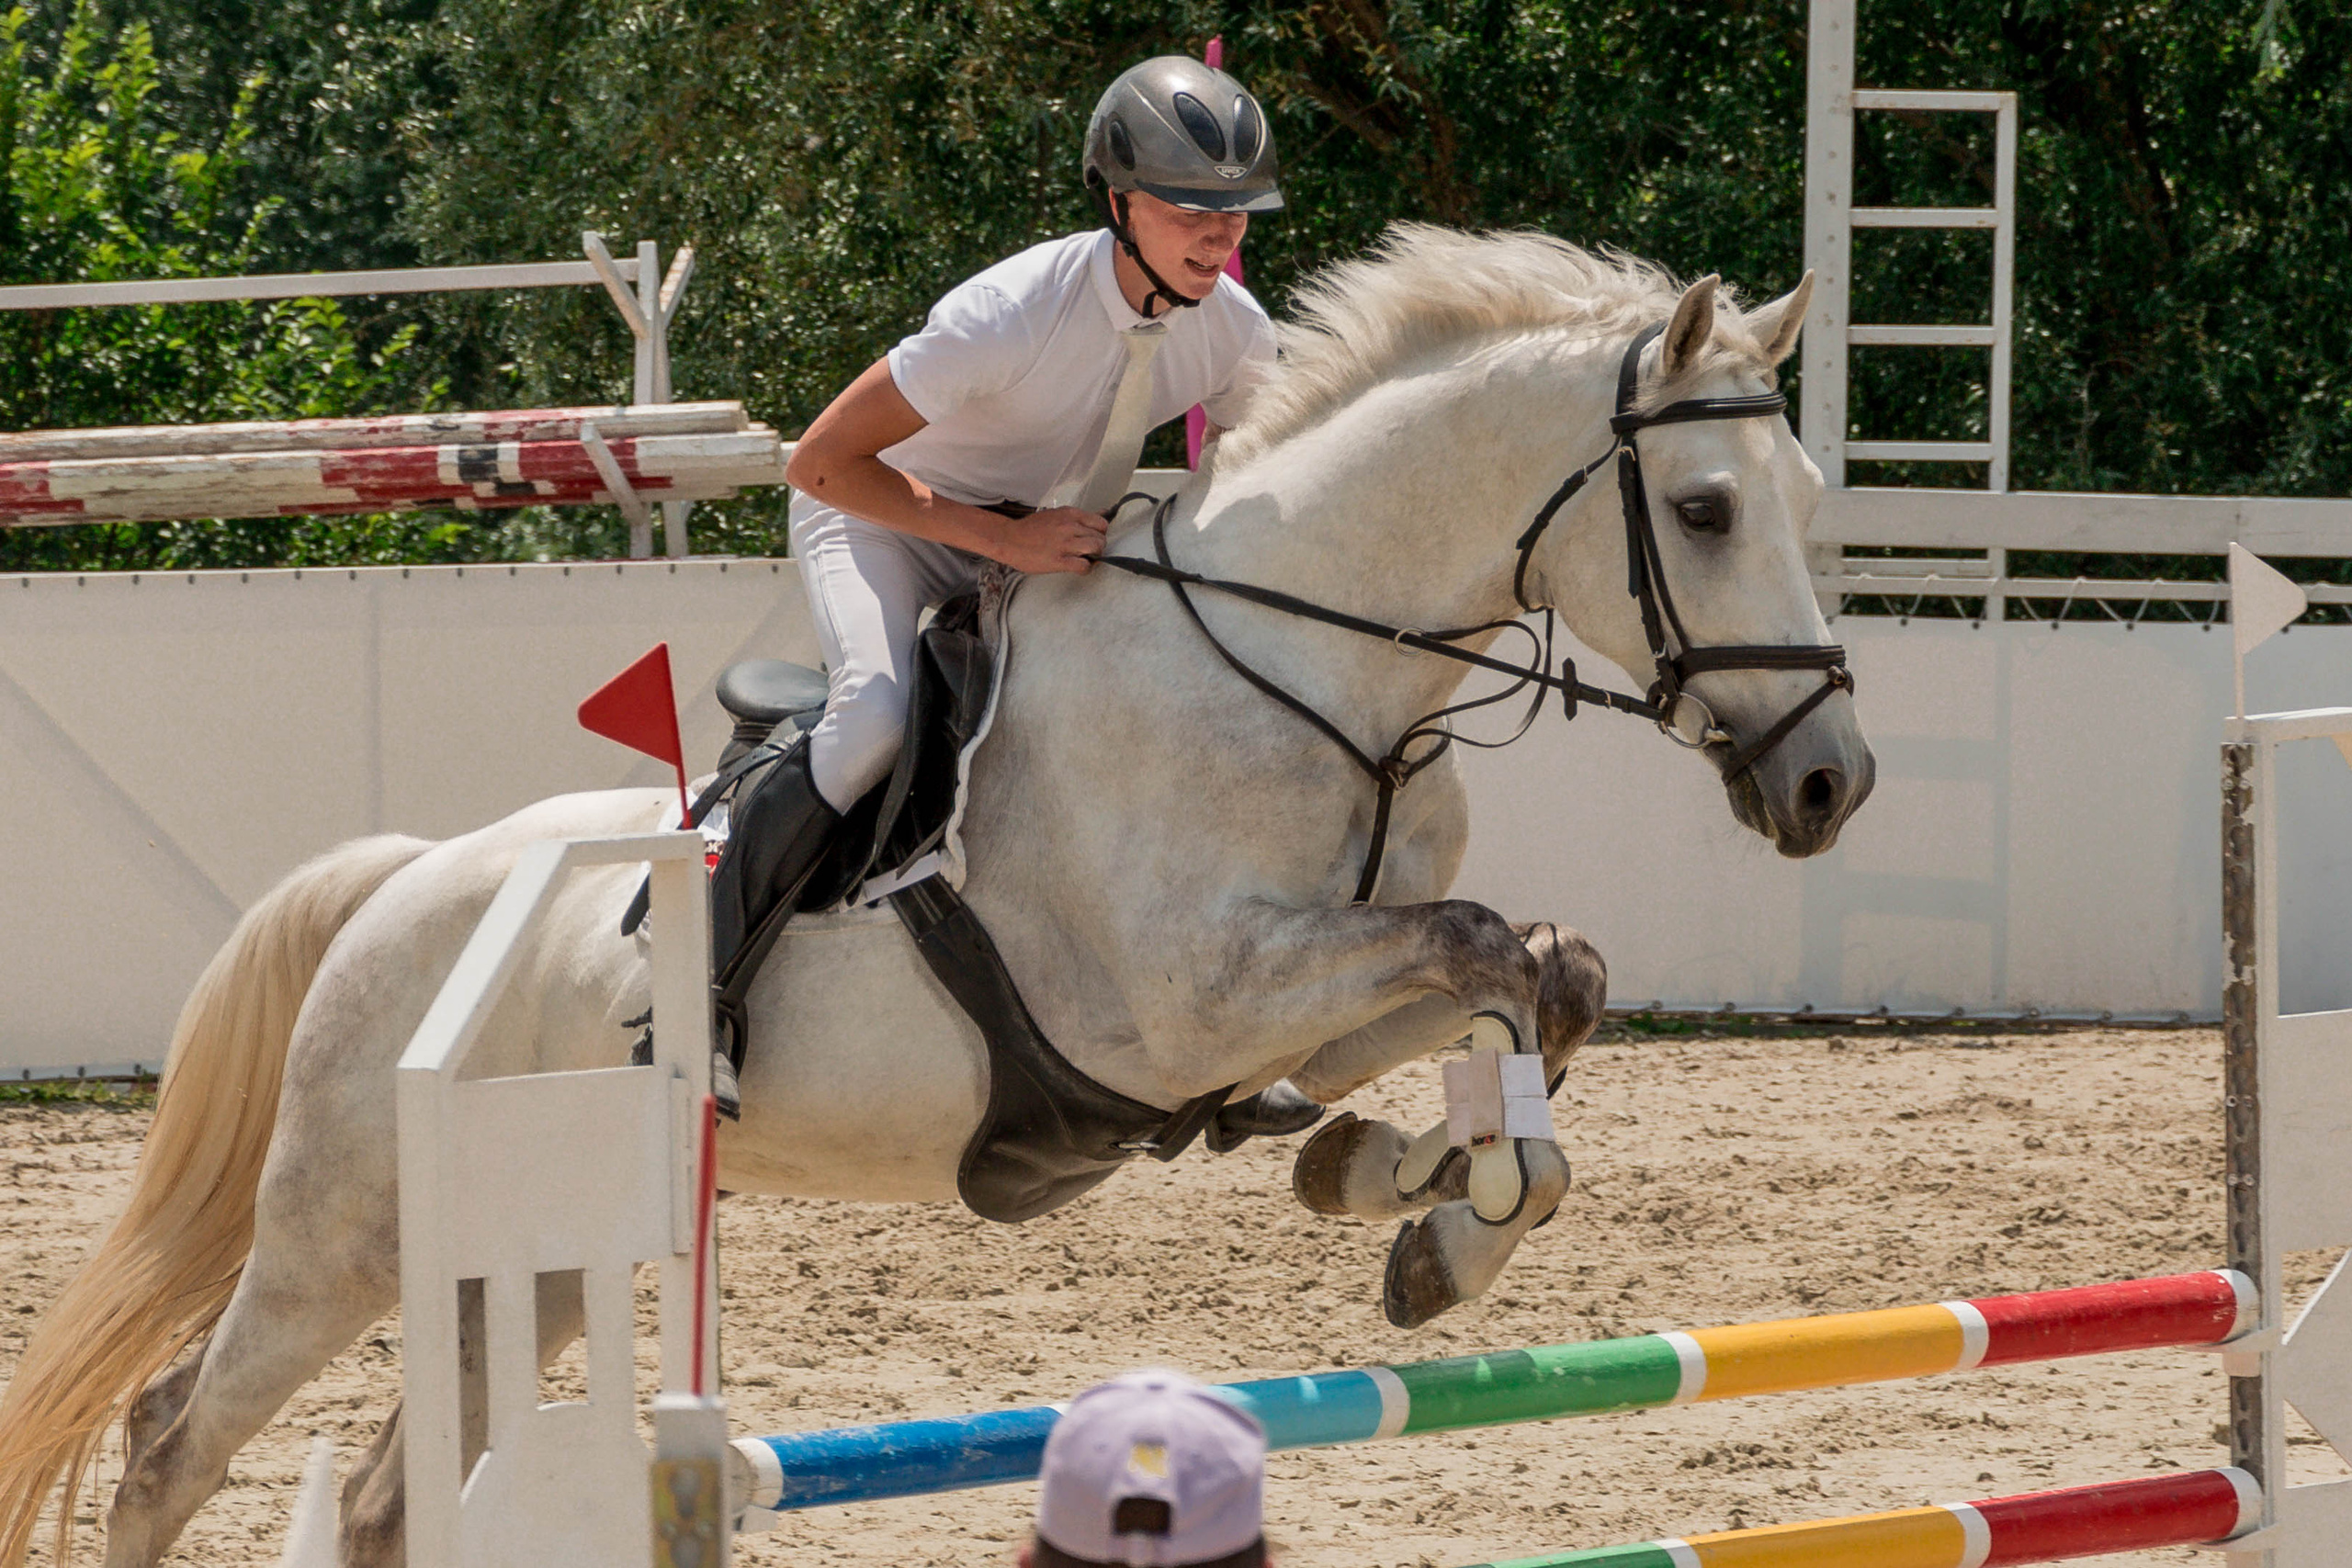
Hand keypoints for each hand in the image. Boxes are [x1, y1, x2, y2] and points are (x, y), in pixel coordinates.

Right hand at [990, 506, 1106, 574]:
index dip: (1099, 533)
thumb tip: (1104, 512)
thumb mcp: (1056, 515)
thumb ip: (1078, 517)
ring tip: (1083, 558)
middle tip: (1087, 552)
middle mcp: (1070, 527)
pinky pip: (1084, 566)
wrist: (1008, 539)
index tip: (1091, 538)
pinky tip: (1077, 567)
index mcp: (1070, 514)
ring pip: (1096, 549)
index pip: (1101, 523)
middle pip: (1100, 538)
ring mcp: (1065, 544)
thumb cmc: (1031, 529)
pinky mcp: (1059, 560)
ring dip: (1093, 557)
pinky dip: (1085, 569)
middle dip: (1097, 547)